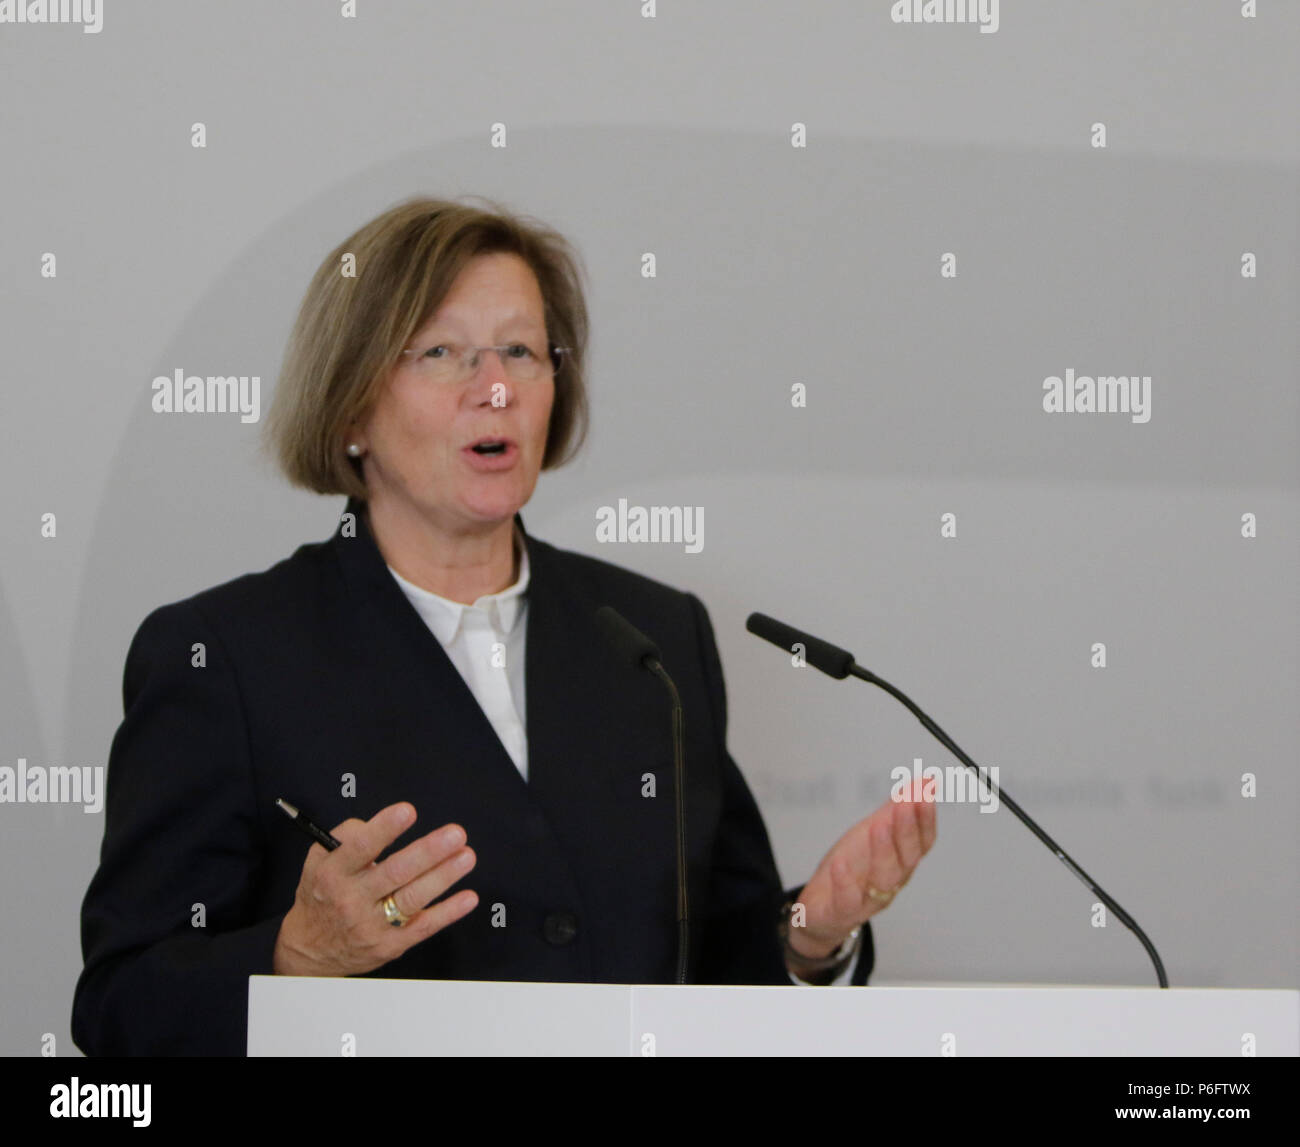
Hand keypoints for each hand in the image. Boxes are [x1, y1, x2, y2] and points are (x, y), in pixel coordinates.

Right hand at [273, 802, 477, 976]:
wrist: (309, 950)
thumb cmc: (322, 894)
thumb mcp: (319, 860)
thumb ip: (347, 836)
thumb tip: (385, 822)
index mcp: (333, 873)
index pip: (359, 848)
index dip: (384, 828)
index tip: (408, 811)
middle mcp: (351, 898)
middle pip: (394, 873)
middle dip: (428, 852)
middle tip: (455, 834)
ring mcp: (371, 924)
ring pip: (412, 898)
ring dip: (443, 876)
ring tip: (466, 856)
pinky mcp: (389, 945)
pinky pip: (422, 927)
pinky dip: (447, 912)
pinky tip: (468, 897)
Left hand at [786, 775, 936, 960]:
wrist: (822, 906)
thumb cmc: (853, 868)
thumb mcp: (873, 830)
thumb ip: (898, 807)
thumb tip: (926, 781)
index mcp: (901, 860)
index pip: (922, 841)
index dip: (926, 818)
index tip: (925, 792)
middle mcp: (892, 880)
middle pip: (906, 858)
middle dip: (907, 829)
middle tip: (905, 804)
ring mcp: (869, 898)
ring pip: (883, 878)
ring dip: (883, 851)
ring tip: (878, 825)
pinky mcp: (843, 910)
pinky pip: (847, 899)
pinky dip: (844, 881)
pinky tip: (840, 863)